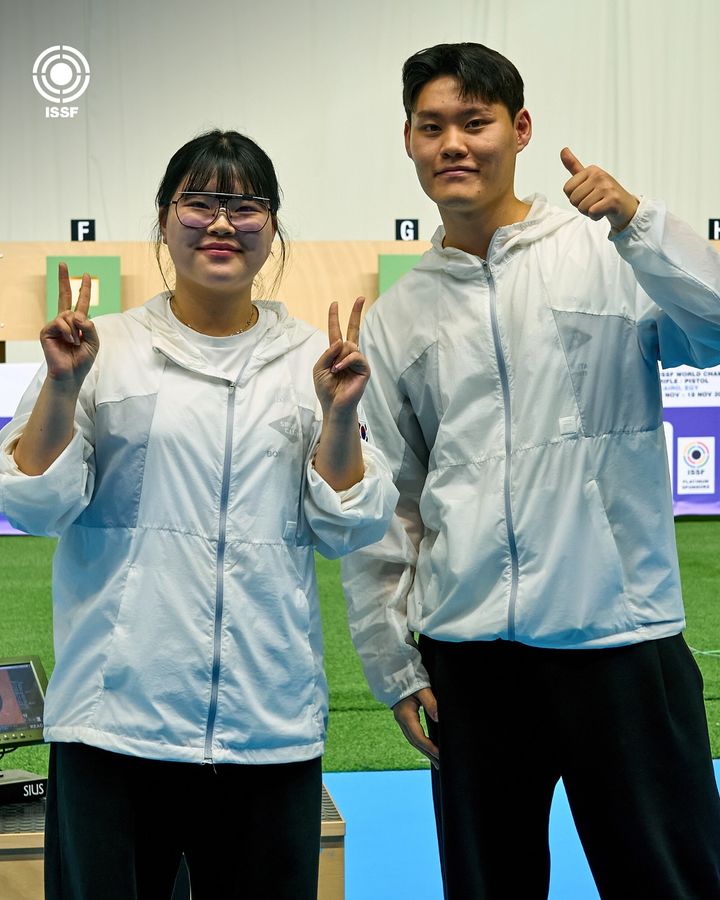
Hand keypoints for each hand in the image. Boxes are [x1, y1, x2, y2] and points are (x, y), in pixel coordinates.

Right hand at [41, 262, 98, 386]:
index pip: (81, 302)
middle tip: (62, 263)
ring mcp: (55, 325)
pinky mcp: (47, 330)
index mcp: (79, 323)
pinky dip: (69, 332)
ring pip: (69, 315)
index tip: (85, 275)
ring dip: (76, 329)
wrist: (71, 373)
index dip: (84, 289)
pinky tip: (70, 341)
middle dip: (64, 279)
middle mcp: (66, 321)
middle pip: (64, 296)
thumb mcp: (94, 342)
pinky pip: (60, 322)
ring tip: (76, 342)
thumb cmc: (83, 359)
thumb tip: (78, 315)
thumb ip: (91, 327)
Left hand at [313, 297, 369, 415]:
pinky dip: (345, 361)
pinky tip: (339, 370)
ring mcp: (358, 361)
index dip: (335, 318)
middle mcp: (349, 354)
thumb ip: (327, 353)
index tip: (335, 303)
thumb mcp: (319, 368)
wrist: (334, 406)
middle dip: (356, 313)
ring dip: (339, 357)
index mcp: (336, 353)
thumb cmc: (326, 389)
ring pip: (349, 345)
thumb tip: (341, 341)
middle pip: (353, 329)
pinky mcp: (364, 369)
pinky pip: (355, 356)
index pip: (337, 332)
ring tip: (335, 370)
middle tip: (361, 297)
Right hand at [393, 687, 439, 768]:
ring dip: (424, 750)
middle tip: (441, 765)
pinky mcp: (404, 717)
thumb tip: (439, 718)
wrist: (394, 672)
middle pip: (416, 742)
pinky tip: (427, 746)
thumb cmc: (409, 679)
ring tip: (436, 760)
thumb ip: (431, 703)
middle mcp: (402, 720)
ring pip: (413, 740)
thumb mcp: (422, 689)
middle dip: (428, 754)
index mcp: (406, 716)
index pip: (419, 738)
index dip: (430, 748)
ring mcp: (401, 719)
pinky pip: (412, 734)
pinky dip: (420, 742)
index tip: (441, 756)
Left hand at [561, 147, 638, 231]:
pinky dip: (595, 217)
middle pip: (573, 199)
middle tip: (594, 202)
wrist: (625, 206)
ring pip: (582, 208)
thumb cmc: (604, 193)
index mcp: (591, 170)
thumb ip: (574, 166)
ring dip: (589, 212)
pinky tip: (604, 212)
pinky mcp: (613, 200)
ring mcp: (607, 187)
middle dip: (581, 206)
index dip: (574, 197)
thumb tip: (563, 150)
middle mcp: (600, 175)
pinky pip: (592, 213)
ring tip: (600, 206)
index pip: (567, 189)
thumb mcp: (588, 178)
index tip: (587, 194)